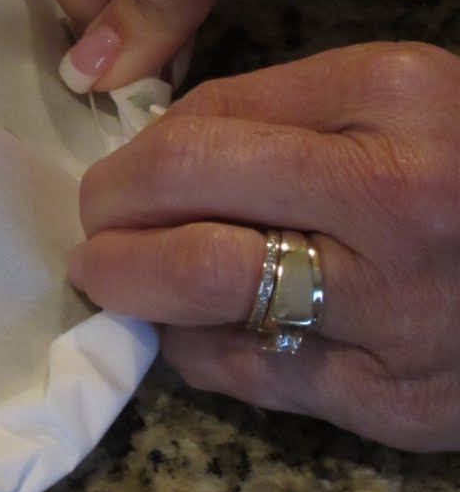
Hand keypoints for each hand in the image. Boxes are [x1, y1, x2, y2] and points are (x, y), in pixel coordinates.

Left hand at [69, 43, 459, 450]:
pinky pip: (251, 376)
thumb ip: (278, 100)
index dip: (134, 153)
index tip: (117, 164)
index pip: (203, 129)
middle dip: (109, 216)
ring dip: (133, 286)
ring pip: (202, 298)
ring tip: (113, 272)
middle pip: (188, 206)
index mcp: (391, 103)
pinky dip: (195, 348)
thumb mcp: (397, 89)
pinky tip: (188, 328)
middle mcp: (393, 205)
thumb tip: (156, 139)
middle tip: (94, 221)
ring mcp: (396, 312)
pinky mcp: (396, 402)